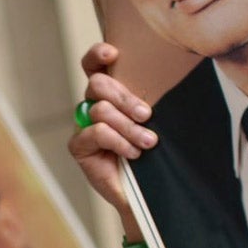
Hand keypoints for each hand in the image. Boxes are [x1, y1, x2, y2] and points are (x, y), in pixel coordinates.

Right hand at [68, 42, 156, 226]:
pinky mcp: (79, 147)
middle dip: (124, 98)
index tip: (113, 54)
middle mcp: (93, 105)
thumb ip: (149, 101)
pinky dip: (117, 142)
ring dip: (128, 126)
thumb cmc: (153, 154)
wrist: (145, 193)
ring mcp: (83, 126)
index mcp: (109, 93)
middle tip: (147, 115)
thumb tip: (168, 77)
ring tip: (147, 142)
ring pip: (100, 110)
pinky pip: (96, 133)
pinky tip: (132, 154)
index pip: (95, 66)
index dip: (98, 55)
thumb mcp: (154, 122)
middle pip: (97, 84)